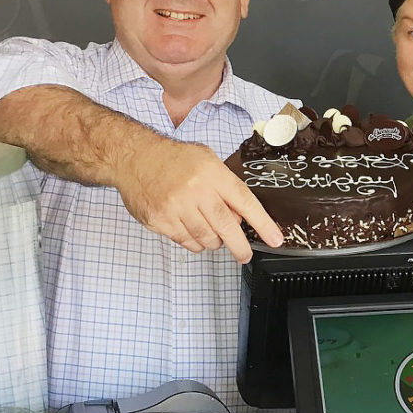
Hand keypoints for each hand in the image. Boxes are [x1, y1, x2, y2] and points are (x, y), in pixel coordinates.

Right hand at [116, 137, 282, 262]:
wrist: (136, 157)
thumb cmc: (174, 159)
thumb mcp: (207, 161)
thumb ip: (225, 187)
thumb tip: (241, 217)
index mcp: (212, 174)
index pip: (245, 201)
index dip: (263, 224)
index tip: (276, 239)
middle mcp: (195, 191)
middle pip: (226, 227)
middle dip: (240, 246)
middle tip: (245, 254)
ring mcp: (176, 207)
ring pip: (206, 239)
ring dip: (213, 241)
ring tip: (210, 232)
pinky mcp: (160, 221)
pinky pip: (186, 242)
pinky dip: (194, 242)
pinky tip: (191, 230)